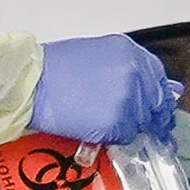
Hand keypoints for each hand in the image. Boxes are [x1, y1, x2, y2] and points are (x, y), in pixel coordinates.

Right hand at [29, 34, 182, 144]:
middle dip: (146, 117)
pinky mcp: (117, 122)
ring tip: (101, 121)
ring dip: (125, 127)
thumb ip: (125, 70)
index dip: (157, 98)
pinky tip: (95, 129)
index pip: (158, 79)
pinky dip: (112, 137)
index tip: (156, 109)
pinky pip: (124, 137)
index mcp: (129, 53)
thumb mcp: (96, 56)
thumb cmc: (53, 69)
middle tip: (131, 124)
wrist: (32, 82)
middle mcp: (134, 73)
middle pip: (154, 104)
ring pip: (139, 123)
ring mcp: (128, 99)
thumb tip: (147, 87)